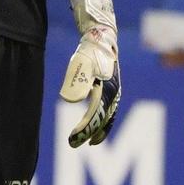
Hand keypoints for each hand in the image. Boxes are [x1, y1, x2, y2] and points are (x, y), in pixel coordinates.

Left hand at [59, 27, 120, 147]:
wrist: (103, 40)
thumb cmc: (89, 51)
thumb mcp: (79, 63)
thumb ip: (77, 81)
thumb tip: (69, 100)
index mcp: (106, 89)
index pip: (94, 115)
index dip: (83, 129)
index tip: (71, 139)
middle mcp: (114, 94)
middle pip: (102, 120)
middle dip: (88, 133)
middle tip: (73, 144)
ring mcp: (115, 94)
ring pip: (109, 118)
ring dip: (99, 132)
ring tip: (89, 143)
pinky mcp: (113, 92)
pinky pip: (111, 113)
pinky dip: (105, 124)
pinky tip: (98, 128)